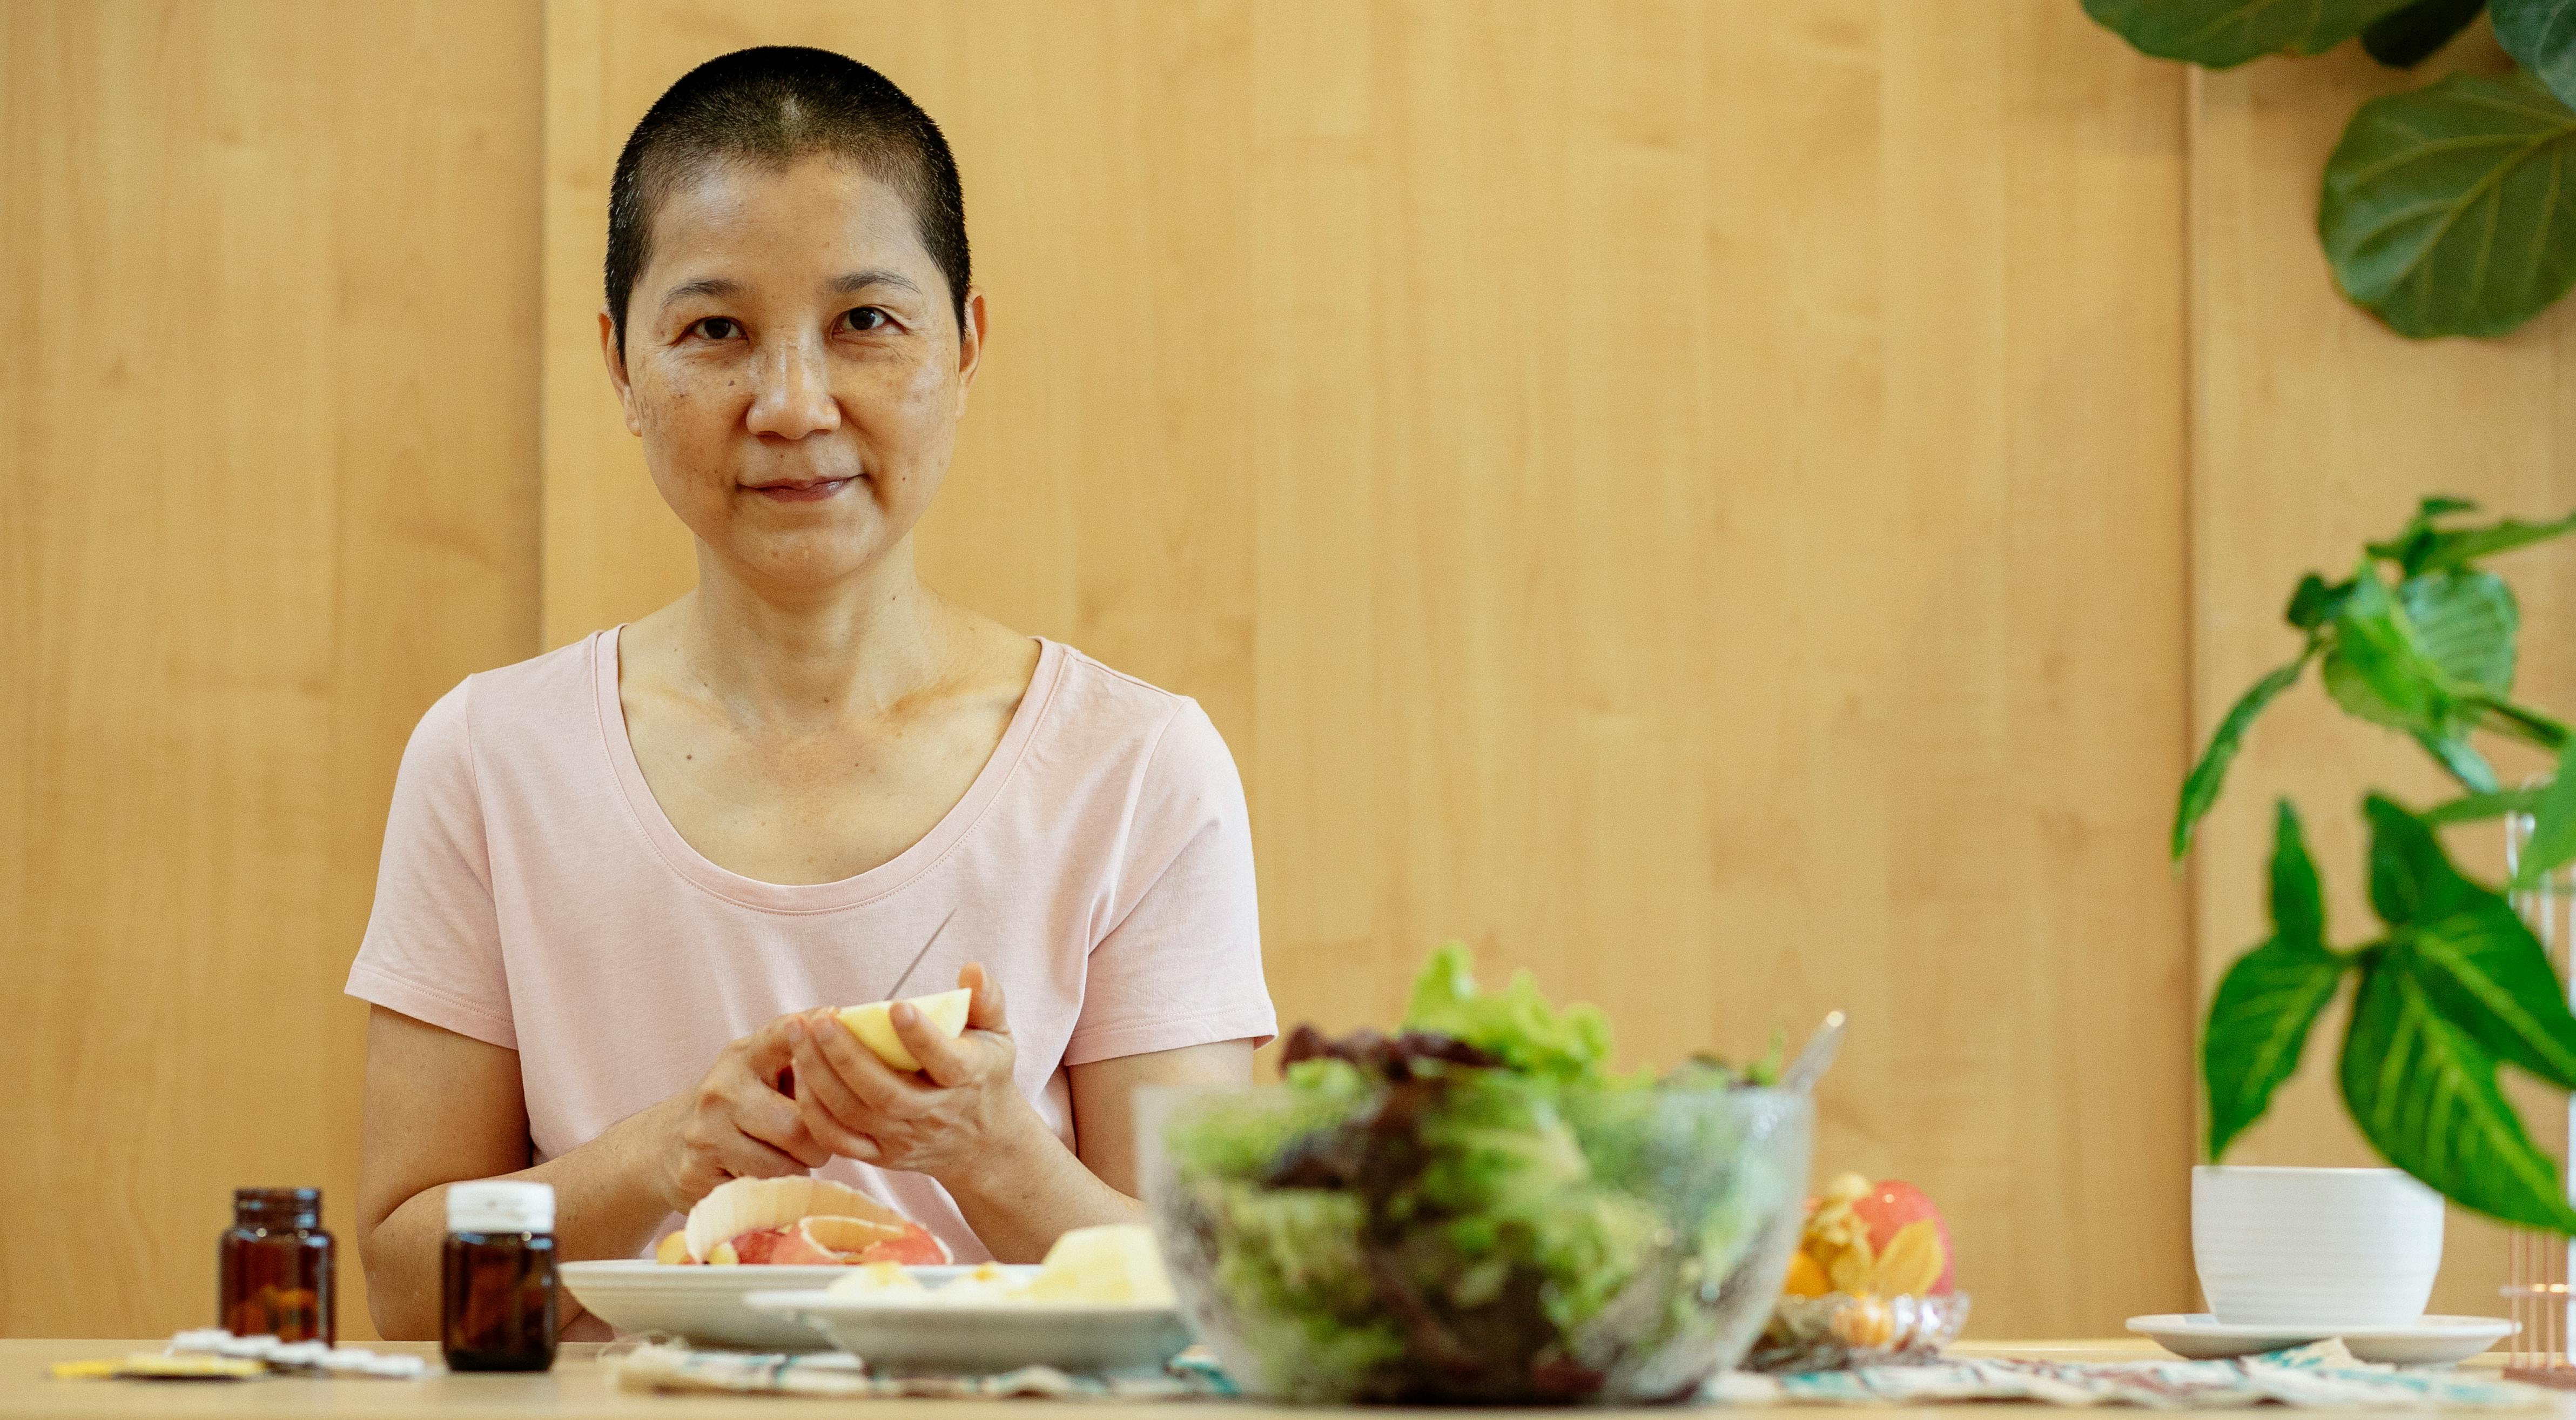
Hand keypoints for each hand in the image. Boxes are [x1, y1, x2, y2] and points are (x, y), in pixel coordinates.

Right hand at [645, 1015, 831, 1213]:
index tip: (834, 1022)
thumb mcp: (761, 1073)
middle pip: (797, 1125)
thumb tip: (863, 1046)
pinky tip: (758, 1175)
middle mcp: (722, 1089)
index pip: (782, 1036)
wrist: (664, 1146)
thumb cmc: (737, 1107)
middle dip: (818, 1143)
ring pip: (782, 1166)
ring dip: (796, 1169)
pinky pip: (757, 1190)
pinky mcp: (696, 1174)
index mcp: (744, 1056)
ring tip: (788, 1160)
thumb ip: (803, 1060)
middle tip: (816, 1145)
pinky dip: (770, 1189)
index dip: (811, 1036)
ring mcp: (705, 1133)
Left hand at [786, 963, 1040, 1181]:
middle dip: (847, 1056)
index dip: (920, 1037)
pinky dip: (814, 1112)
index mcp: (967, 1078)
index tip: (895, 1007)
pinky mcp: (880, 1154)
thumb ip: (987, 1000)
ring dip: (820, 1076)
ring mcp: (903, 1137)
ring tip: (799, 1037)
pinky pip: (839, 1140)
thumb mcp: (998, 1035)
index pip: (945, 1062)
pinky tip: (799, 1076)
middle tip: (820, 1019)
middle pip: (886, 1093)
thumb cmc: (985, 1075)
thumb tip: (972, 969)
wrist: (982, 1143)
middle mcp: (933, 1113)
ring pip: (854, 1114)